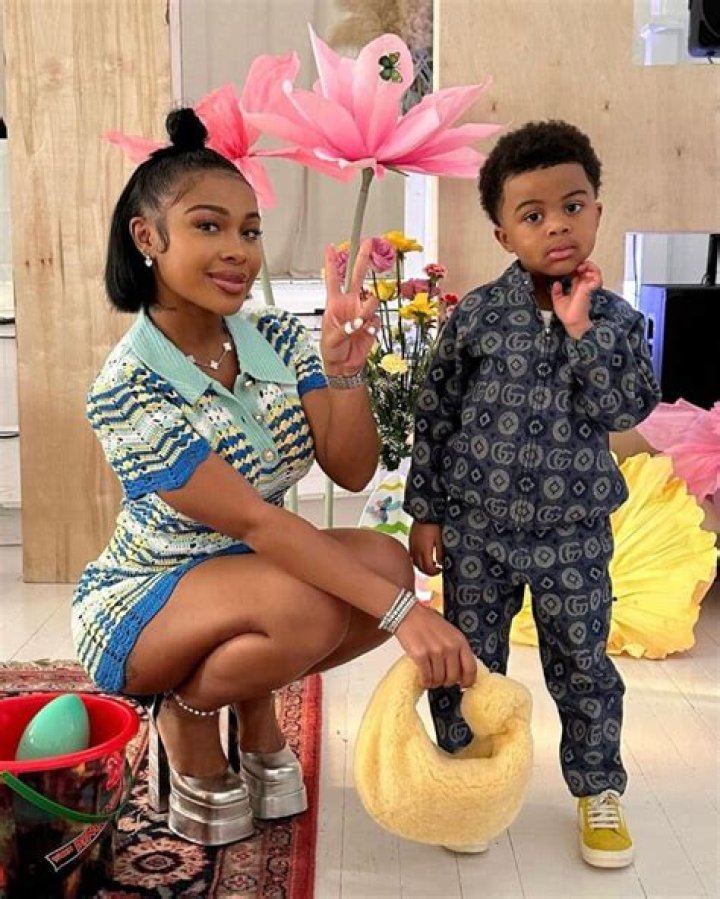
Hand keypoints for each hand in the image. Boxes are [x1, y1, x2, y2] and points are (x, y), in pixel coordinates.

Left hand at [320, 240, 380, 375]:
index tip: (331, 247)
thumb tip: (358, 320)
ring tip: (361, 322)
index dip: (331, 262)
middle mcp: (349, 304)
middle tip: (367, 243)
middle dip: (362, 259)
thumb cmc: (332, 350)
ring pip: (372, 300)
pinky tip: (366, 332)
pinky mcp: (371, 323)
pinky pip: (377, 319)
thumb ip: (345, 328)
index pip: (333, 279)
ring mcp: (361, 312)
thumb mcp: (331, 339)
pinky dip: (372, 326)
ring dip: (368, 309)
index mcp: (334, 304)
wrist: (344, 365)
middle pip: (357, 276)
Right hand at [395, 604, 476, 688]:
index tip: (463, 685)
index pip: (471, 668)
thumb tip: (461, 670)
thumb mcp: (450, 632)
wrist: (408, 614)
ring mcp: (435, 651)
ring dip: (434, 683)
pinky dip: (425, 682)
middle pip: (453, 677)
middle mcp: (450, 647)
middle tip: (441, 680)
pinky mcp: (420, 655)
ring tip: (430, 678)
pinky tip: (423, 679)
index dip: (468, 681)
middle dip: (447, 682)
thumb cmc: (428, 622)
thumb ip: (457, 649)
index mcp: (460, 641)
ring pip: (439, 679)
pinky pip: (426, 677)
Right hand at [409, 521, 443, 574]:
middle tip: (436, 569)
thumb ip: (441, 553)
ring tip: (430, 563)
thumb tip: (441, 563)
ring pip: (414, 562)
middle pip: (420, 568)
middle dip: (428, 571)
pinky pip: (412, 555)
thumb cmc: (434, 525)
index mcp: (424, 551)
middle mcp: (416, 550)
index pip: (428, 568)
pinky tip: (423, 555)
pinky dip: (417, 559)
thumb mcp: (441, 539)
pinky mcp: (410, 541)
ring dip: (422, 566)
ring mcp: (412, 546)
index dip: (434, 572)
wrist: (424, 512)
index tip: (441, 569)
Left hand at [551, 260, 601, 338]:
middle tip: (577, 266)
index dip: (575, 268)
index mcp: (577, 288)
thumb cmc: (568, 315)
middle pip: (589, 270)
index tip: (569, 268)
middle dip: (584, 264)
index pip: (580, 274)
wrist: (572, 322)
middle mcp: (584, 287)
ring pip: (596, 272)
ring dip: (589, 267)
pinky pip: (597, 279)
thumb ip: (556, 292)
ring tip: (581, 267)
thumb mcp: (558, 301)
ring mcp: (588, 288)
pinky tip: (585, 273)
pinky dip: (593, 274)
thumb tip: (556, 283)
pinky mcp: (590, 289)